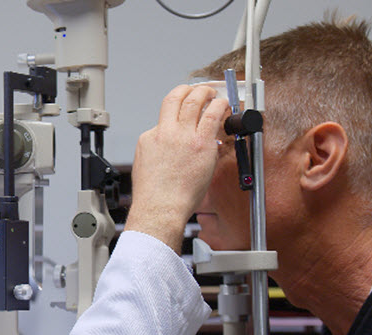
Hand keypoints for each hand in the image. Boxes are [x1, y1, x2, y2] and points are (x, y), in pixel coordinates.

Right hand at [125, 85, 229, 252]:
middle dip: (188, 90)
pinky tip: (225, 106)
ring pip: (195, 101)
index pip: (164, 116)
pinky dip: (220, 106)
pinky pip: (214, 116)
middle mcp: (165, 132)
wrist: (160, 208)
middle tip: (198, 91)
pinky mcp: (201, 143)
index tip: (183, 106)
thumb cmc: (155, 197)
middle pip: (175, 98)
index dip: (177, 108)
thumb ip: (160, 151)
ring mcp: (183, 136)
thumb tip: (175, 148)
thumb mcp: (146, 166)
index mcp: (149, 138)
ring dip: (205, 92)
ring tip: (212, 92)